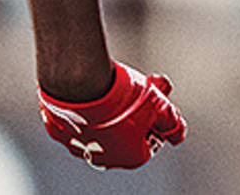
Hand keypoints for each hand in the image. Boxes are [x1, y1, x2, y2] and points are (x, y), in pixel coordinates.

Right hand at [38, 61, 185, 169]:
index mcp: (130, 157)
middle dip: (143, 107)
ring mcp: (79, 145)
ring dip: (121, 106)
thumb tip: (178, 135)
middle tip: (149, 85)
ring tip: (129, 82)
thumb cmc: (122, 100)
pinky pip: (82, 119)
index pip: (152, 141)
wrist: (82, 85)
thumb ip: (171, 123)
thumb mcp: (159, 106)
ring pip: (107, 125)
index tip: (158, 102)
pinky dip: (93, 106)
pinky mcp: (61, 130)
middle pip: (131, 131)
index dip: (158, 119)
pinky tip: (101, 88)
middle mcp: (103, 158)